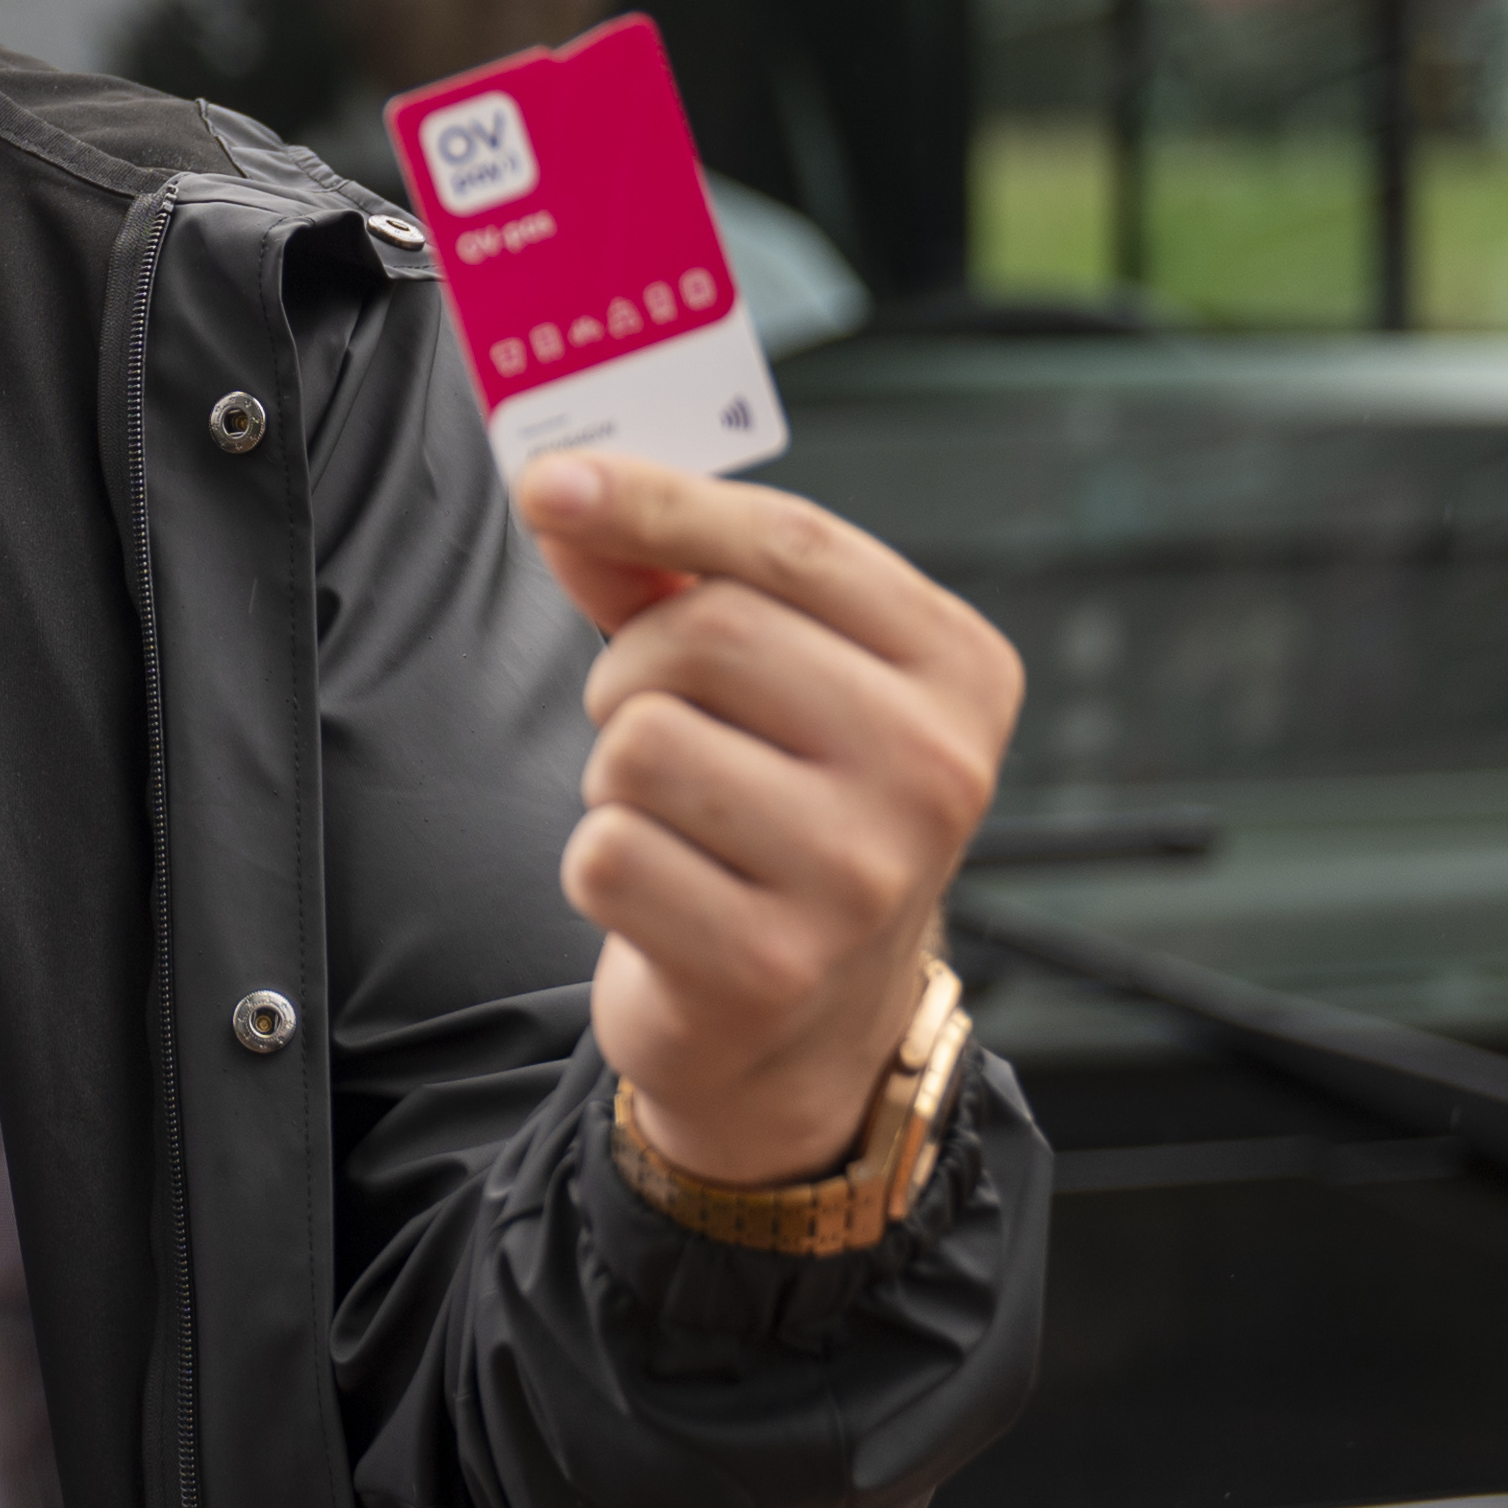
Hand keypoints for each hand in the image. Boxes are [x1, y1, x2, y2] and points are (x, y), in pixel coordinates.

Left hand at [516, 455, 1021, 1189]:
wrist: (807, 1025)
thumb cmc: (781, 813)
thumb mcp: (765, 682)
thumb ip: (669, 573)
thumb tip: (561, 488)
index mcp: (959, 669)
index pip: (792, 542)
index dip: (655, 498)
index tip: (548, 482)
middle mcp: (935, 769)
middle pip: (705, 633)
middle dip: (633, 670)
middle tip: (653, 722)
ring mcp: (860, 874)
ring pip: (640, 743)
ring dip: (615, 775)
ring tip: (677, 818)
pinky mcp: (769, 962)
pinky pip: (606, 852)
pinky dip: (602, 868)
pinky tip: (666, 896)